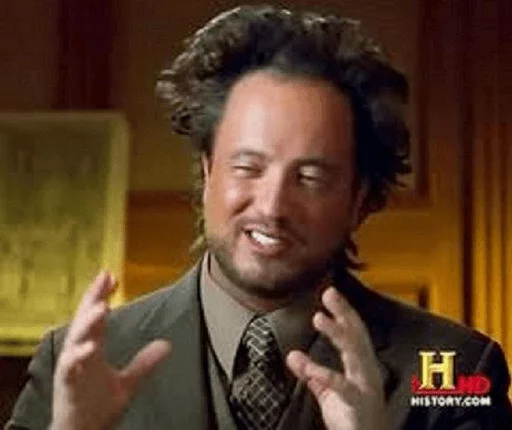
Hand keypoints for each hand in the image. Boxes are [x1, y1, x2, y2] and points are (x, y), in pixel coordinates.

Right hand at [51, 272, 170, 429]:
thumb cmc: (97, 408)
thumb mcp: (127, 383)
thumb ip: (144, 363)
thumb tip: (166, 345)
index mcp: (92, 350)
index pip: (96, 317)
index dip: (102, 296)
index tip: (112, 277)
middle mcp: (80, 354)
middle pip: (85, 320)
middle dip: (93, 297)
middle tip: (105, 277)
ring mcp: (73, 369)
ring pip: (76, 339)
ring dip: (88, 322)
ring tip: (102, 307)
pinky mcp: (67, 386)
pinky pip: (70, 368)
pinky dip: (78, 355)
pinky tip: (90, 345)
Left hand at [286, 287, 386, 429]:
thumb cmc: (353, 417)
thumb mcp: (330, 392)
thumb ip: (313, 374)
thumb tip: (292, 355)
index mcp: (361, 366)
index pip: (354, 332)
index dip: (343, 312)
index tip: (331, 293)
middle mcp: (366, 371)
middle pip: (358, 335)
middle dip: (345, 312)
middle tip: (330, 293)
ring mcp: (365, 386)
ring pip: (355, 353)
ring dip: (338, 333)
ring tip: (319, 317)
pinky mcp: (358, 403)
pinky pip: (342, 386)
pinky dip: (324, 374)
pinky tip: (307, 365)